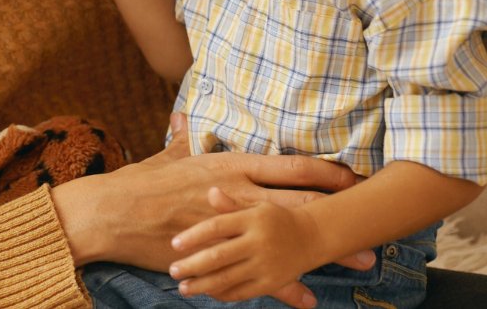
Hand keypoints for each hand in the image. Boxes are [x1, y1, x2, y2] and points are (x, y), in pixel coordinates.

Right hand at [51, 115, 372, 308]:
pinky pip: (259, 272)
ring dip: (327, 250)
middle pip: (303, 200)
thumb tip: (183, 117)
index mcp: (232, 166)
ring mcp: (232, 225)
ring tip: (363, 262)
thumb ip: (182, 138)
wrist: (115, 213)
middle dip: (342, 209)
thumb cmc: (141, 183)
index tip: (355, 173)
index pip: (291, 164)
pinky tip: (308, 299)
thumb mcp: (167, 156)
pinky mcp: (220, 253)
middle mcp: (239, 193)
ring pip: (289, 237)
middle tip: (376, 219)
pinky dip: (285, 287)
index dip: (327, 169)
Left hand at [169, 187, 326, 303]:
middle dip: (193, 265)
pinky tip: (208, 292)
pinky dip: (223, 294)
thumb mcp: (255, 205)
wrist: (313, 236)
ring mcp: (266, 264)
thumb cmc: (274, 218)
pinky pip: (243, 292)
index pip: (216, 226)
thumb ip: (230, 205)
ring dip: (202, 285)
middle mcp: (258, 241)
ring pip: (228, 277)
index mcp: (251, 218)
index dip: (193, 236)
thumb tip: (210, 192)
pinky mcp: (272, 282)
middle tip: (173, 271)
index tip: (174, 244)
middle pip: (219, 256)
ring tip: (183, 288)